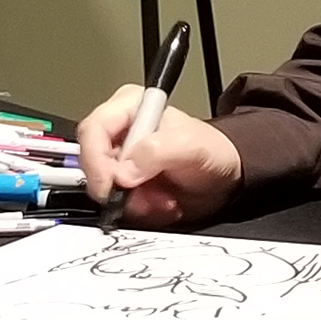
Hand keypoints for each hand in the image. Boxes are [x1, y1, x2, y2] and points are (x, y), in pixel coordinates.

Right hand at [77, 84, 242, 227]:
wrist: (228, 176)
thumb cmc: (214, 149)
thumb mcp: (191, 145)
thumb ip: (157, 151)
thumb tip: (124, 171)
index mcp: (131, 107)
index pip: (93, 130)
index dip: (96, 160)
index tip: (110, 186)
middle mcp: (121, 132)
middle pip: (92, 163)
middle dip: (119, 187)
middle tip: (145, 196)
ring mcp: (122, 161)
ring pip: (104, 189)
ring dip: (133, 203)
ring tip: (163, 199)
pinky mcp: (126, 186)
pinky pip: (117, 206)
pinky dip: (139, 212)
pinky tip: (161, 205)